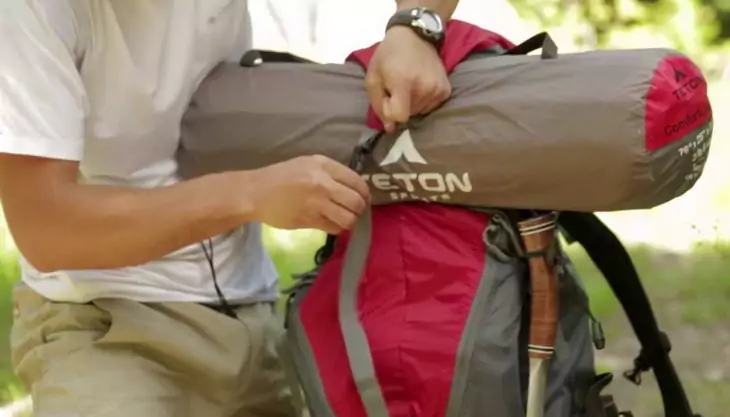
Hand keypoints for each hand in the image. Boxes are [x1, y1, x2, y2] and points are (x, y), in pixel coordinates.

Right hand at [247, 155, 370, 233]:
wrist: (255, 193)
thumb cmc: (281, 177)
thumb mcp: (307, 164)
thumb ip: (330, 173)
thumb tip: (353, 188)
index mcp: (324, 165)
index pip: (357, 182)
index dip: (364, 193)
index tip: (361, 199)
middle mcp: (323, 183)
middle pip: (357, 202)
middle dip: (359, 209)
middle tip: (353, 211)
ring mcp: (317, 203)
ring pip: (348, 218)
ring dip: (349, 221)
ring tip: (342, 219)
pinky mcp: (309, 220)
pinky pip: (333, 228)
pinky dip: (335, 228)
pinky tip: (329, 223)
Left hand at [365, 26, 450, 131]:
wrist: (415, 36)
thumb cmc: (389, 56)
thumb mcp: (373, 77)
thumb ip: (378, 105)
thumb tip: (390, 128)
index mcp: (404, 82)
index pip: (399, 116)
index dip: (390, 111)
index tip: (387, 97)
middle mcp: (424, 87)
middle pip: (409, 115)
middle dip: (400, 106)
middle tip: (397, 87)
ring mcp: (438, 89)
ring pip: (419, 112)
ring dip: (411, 103)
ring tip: (408, 85)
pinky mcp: (446, 90)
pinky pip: (430, 107)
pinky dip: (422, 101)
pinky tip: (420, 86)